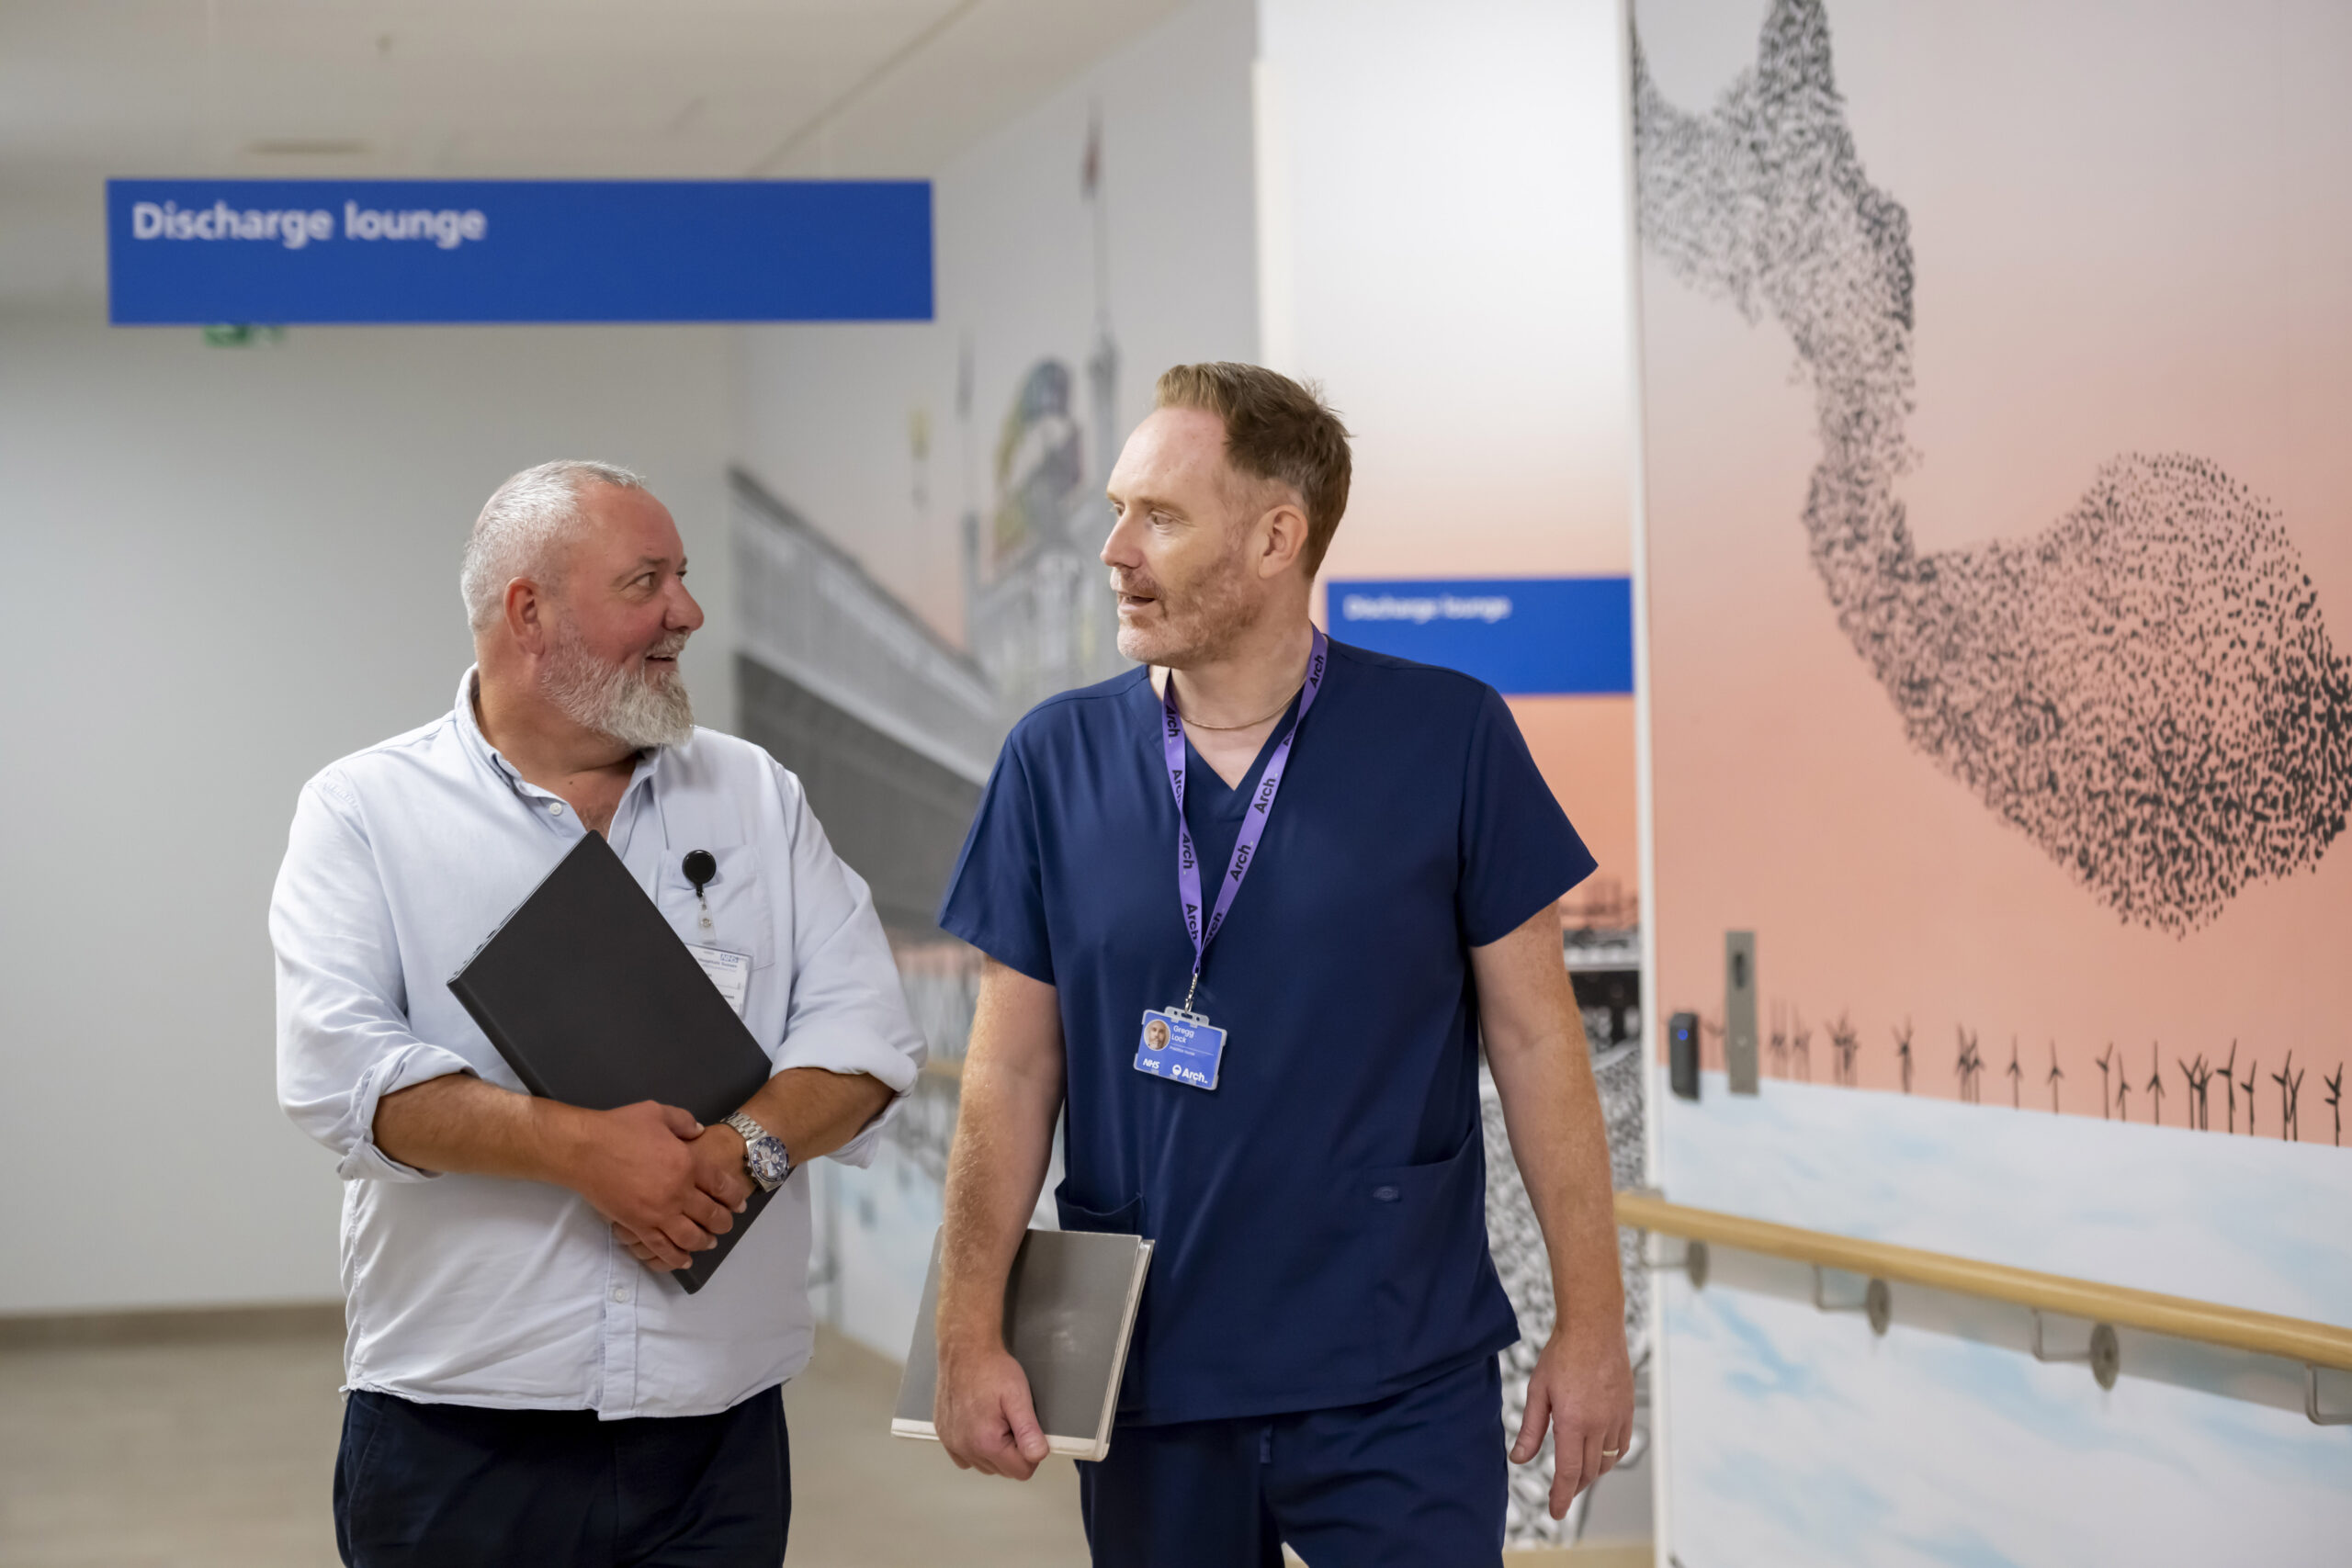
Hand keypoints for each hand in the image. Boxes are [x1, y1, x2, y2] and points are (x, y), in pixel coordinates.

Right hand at [612, 1123, 754, 1269]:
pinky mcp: (637, 1225)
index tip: (739, 1204)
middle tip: (726, 1225)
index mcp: (687, 1163)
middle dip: (723, 1223)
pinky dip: (675, 1257)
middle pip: (710, 1215)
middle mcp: (678, 1192)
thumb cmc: (619, 1127)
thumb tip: (699, 1132)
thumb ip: (683, 1122)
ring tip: (709, 1243)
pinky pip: (661, 1248)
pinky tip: (683, 1260)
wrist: (584, 1149)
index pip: (720, 1186)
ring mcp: (657, 1212)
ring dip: (704, 1242)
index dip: (733, 1197)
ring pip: (690, 1237)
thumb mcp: (657, 1112)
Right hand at [935, 1339, 1050, 1479]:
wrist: (964, 1350)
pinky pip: (965, 1457)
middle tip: (1010, 1420)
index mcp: (987, 1443)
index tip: (1025, 1429)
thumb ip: (1029, 1431)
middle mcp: (965, 1448)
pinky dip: (975, 1447)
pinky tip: (980, 1425)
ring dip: (993, 1450)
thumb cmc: (992, 1369)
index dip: (1030, 1452)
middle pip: (1002, 1470)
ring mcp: (952, 1443)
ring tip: (995, 1418)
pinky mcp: (944, 1435)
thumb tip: (1038, 1456)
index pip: (1021, 1471)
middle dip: (1012, 1451)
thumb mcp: (1018, 1397)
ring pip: (984, 1465)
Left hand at [1511, 1324, 1635, 1518]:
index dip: (1562, 1497)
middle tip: (1561, 1493)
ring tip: (1576, 1474)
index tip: (1556, 1513)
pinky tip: (1599, 1454)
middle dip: (1573, 1487)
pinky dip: (1610, 1456)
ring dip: (1591, 1473)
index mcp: (1573, 1422)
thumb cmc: (1562, 1355)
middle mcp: (1599, 1424)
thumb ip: (1530, 1429)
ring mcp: (1617, 1417)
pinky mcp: (1627, 1410)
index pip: (1568, 1472)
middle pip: (1588, 1471)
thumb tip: (1519, 1459)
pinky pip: (1622, 1444)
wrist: (1593, 1328)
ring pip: (1607, 1461)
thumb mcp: (1537, 1391)